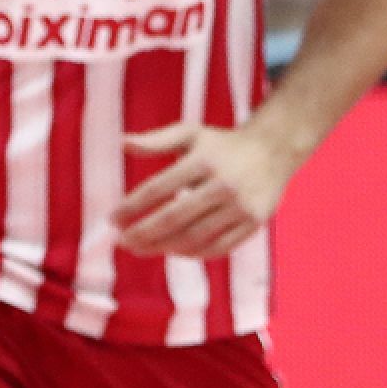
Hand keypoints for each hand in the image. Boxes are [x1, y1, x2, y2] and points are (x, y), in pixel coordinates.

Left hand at [112, 122, 296, 260]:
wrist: (273, 151)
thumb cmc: (221, 144)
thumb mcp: (190, 133)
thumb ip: (156, 140)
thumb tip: (122, 143)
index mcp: (202, 160)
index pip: (158, 188)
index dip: (132, 207)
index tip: (113, 220)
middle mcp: (222, 184)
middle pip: (175, 218)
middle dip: (144, 234)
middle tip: (122, 242)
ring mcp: (241, 206)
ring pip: (195, 237)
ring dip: (164, 247)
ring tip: (142, 248)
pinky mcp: (254, 223)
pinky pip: (218, 247)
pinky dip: (193, 253)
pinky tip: (173, 251)